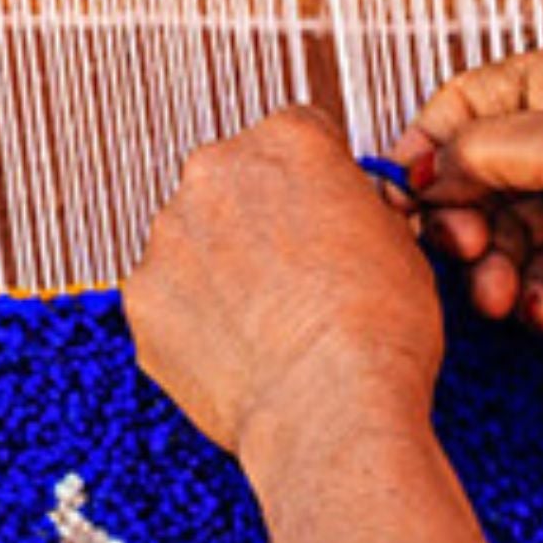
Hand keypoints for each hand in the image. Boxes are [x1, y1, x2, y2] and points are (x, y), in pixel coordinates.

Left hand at [126, 107, 443, 455]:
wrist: (331, 406)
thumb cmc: (380, 328)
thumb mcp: (402, 242)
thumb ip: (358, 209)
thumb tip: (346, 218)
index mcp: (288, 141)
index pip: (298, 136)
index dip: (321, 183)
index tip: (331, 217)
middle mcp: (216, 172)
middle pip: (235, 182)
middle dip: (261, 219)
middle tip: (304, 275)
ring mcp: (168, 236)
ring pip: (196, 241)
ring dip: (225, 269)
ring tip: (274, 324)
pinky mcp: (141, 299)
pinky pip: (170, 299)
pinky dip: (197, 320)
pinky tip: (242, 351)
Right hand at [389, 41, 542, 363]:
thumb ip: (478, 148)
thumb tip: (426, 168)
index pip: (475, 97)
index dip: (434, 141)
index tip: (405, 189)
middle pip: (486, 171)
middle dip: (466, 216)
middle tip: (458, 250)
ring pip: (511, 230)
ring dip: (496, 266)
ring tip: (499, 296)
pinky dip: (536, 293)